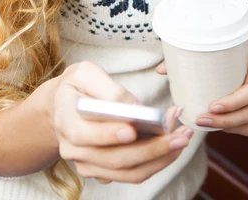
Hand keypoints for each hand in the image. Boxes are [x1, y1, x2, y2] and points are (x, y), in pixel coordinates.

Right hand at [50, 61, 192, 183]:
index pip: (84, 134)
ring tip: (183, 138)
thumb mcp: (85, 73)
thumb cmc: (77, 86)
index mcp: (66, 121)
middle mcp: (75, 150)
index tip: (133, 130)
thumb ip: (107, 88)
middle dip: (151, 149)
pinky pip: (133, 173)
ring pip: (128, 172)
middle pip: (114, 159)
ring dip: (160, 158)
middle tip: (179, 135)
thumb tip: (134, 108)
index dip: (108, 135)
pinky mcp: (104, 171)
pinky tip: (172, 142)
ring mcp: (89, 164)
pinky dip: (156, 161)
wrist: (63, 105)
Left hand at [195, 37, 247, 134]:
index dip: (234, 102)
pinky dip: (233, 126)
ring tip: (206, 124)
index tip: (212, 106)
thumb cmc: (231, 37)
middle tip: (202, 120)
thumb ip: (193, 52)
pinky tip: (217, 124)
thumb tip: (163, 70)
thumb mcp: (218, 37)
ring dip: (229, 125)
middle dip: (226, 119)